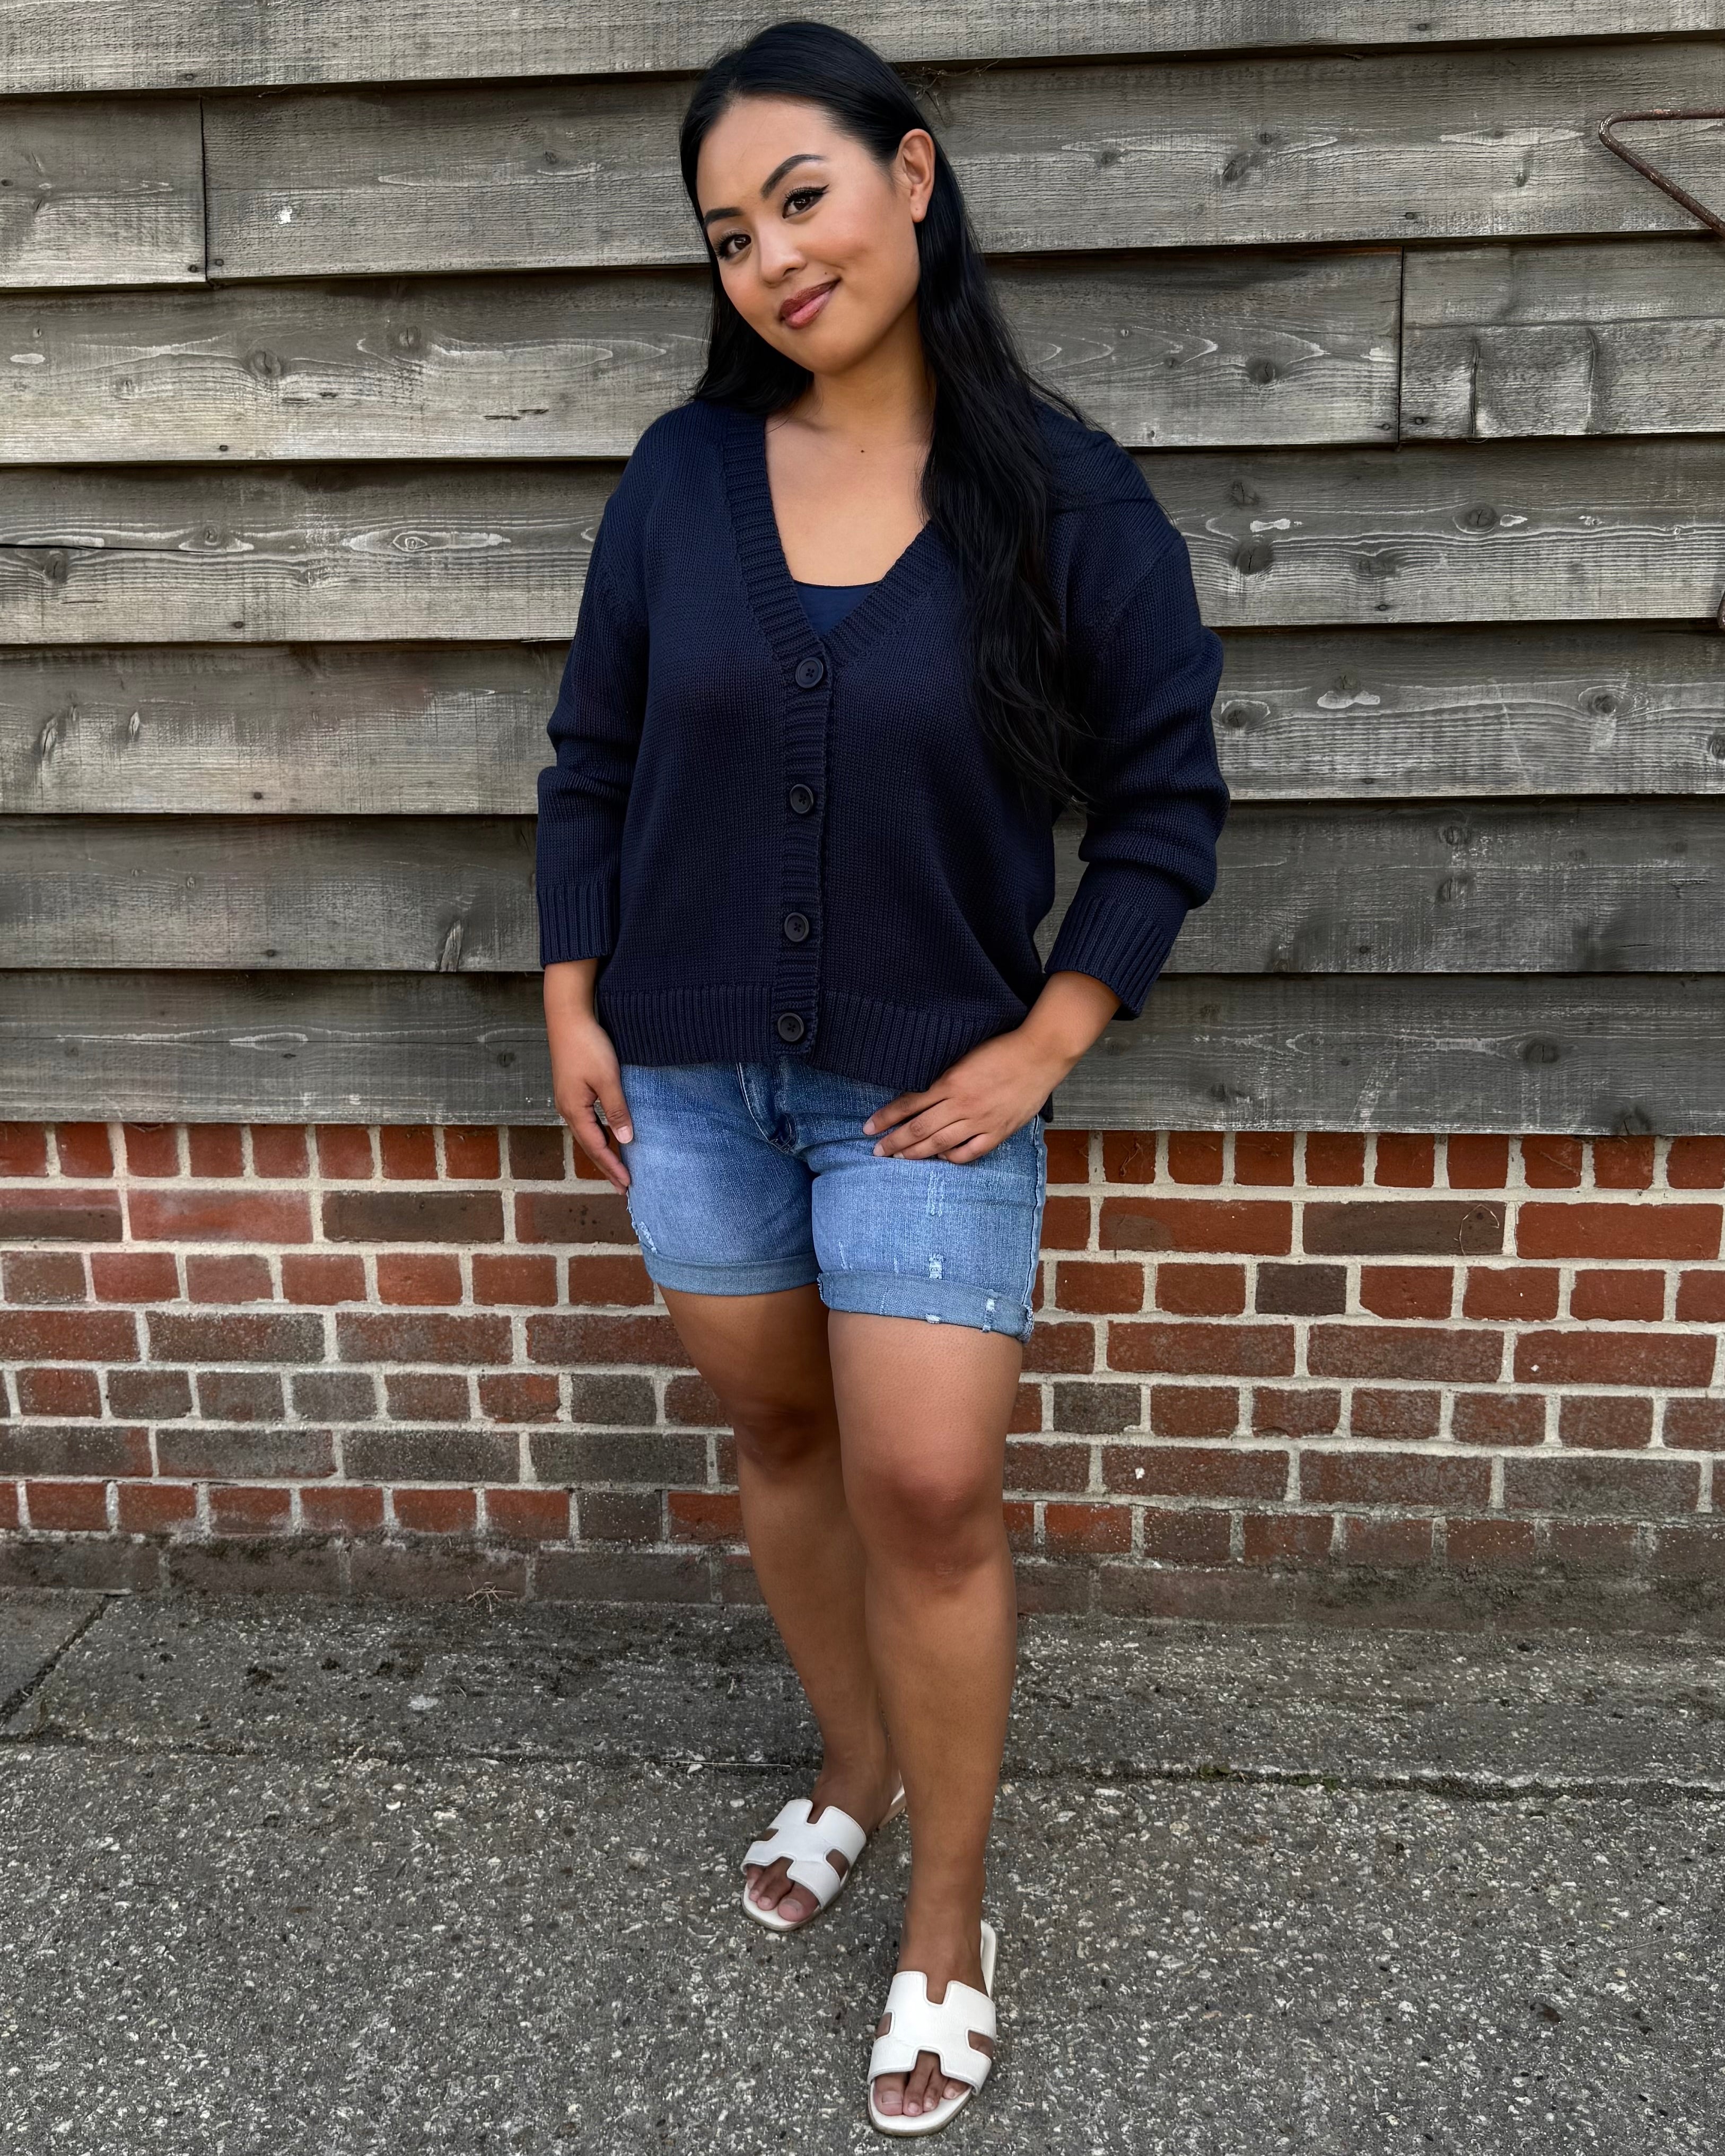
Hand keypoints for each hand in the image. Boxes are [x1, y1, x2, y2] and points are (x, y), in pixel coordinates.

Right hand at [543, 959, 632, 1190]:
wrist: (567, 1017)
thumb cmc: (588, 1045)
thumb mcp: (607, 1079)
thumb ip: (616, 1110)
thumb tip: (624, 1140)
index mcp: (574, 1110)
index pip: (596, 1148)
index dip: (612, 1167)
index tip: (627, 1185)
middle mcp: (567, 1109)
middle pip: (589, 1146)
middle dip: (606, 1167)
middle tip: (623, 1186)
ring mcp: (568, 1100)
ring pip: (587, 1134)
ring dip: (602, 1152)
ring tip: (618, 1168)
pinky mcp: (572, 1090)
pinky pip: (586, 1121)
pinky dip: (598, 1135)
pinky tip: (608, 1137)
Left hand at [862, 1028, 1065, 1162]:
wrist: (1040, 1054)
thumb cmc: (1002, 1049)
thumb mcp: (964, 1056)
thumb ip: (943, 1077)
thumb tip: (919, 1094)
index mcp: (950, 1081)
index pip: (908, 1104)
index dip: (886, 1118)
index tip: (868, 1127)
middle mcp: (961, 1104)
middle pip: (918, 1129)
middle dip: (894, 1142)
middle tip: (877, 1151)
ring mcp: (980, 1120)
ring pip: (939, 1144)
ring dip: (915, 1153)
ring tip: (899, 1159)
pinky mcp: (998, 1131)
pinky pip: (969, 1152)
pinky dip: (952, 1158)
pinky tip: (941, 1158)